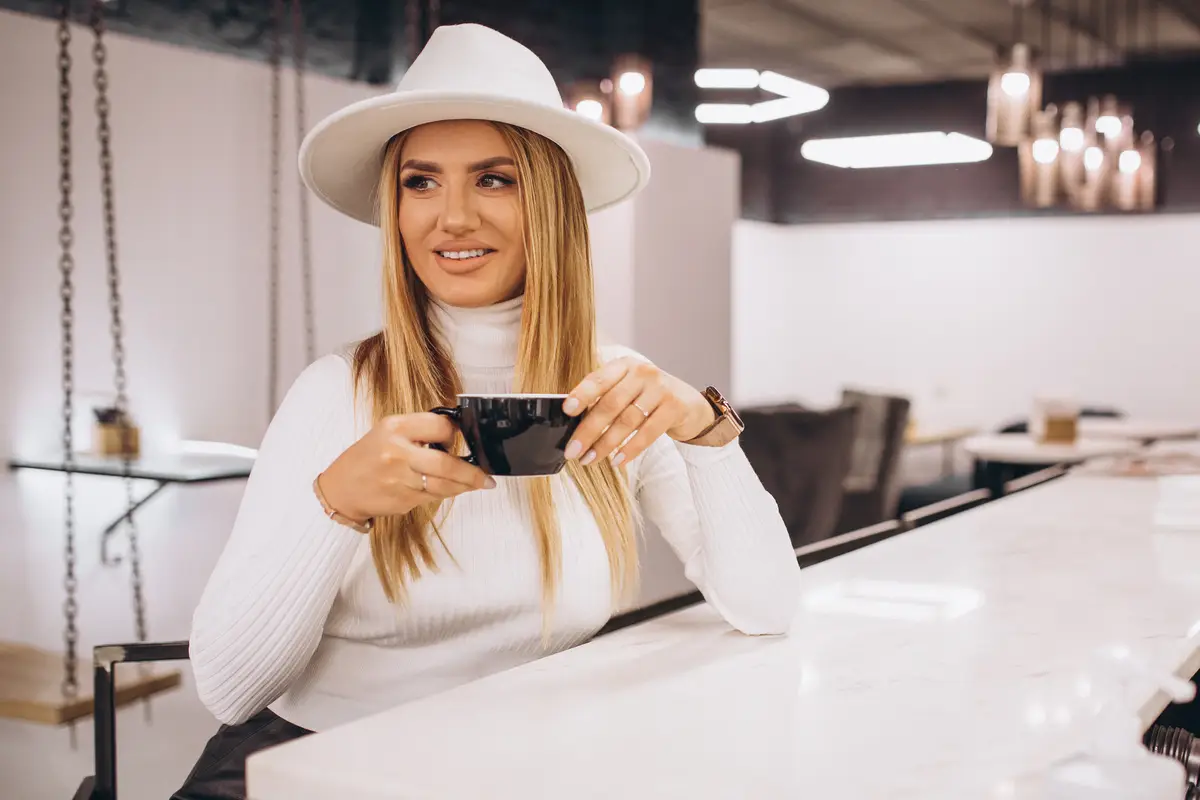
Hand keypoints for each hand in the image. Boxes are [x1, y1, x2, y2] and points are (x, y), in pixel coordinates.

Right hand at [318, 413, 494, 522]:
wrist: (340, 489)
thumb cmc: (367, 457)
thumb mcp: (387, 432)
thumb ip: (419, 431)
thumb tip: (455, 436)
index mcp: (395, 428)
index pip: (440, 426)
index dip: (455, 432)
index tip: (464, 438)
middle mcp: (397, 452)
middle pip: (447, 464)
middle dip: (472, 473)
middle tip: (487, 477)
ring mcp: (399, 479)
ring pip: (443, 485)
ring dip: (465, 486)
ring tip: (478, 483)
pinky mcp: (401, 500)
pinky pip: (432, 497)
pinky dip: (446, 493)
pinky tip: (453, 490)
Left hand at [562, 357, 715, 466]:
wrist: (689, 404)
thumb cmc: (648, 398)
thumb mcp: (626, 390)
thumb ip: (604, 398)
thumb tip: (572, 423)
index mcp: (624, 365)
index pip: (599, 378)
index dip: (582, 394)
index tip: (567, 411)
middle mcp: (642, 373)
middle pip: (610, 403)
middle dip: (588, 430)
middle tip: (573, 450)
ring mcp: (660, 389)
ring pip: (627, 420)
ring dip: (605, 444)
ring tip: (589, 459)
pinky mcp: (674, 407)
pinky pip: (647, 433)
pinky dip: (630, 449)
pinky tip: (617, 460)